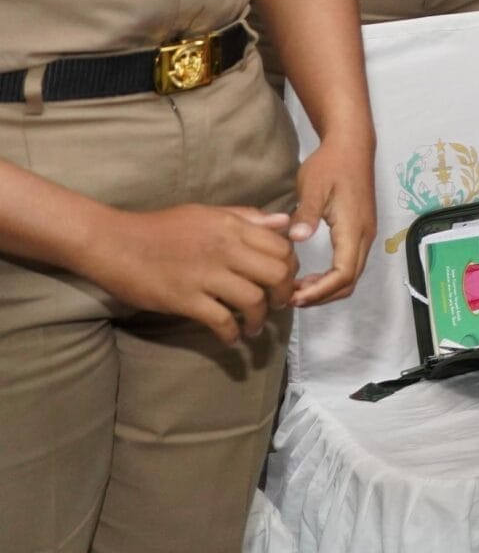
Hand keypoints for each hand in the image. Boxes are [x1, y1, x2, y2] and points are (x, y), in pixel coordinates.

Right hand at [76, 204, 296, 343]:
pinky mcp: (184, 299)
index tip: (283, 280)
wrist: (114, 242)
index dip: (290, 267)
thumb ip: (247, 218)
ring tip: (254, 327)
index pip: (281, 247)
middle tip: (276, 305)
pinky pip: (221, 321)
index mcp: (232, 226)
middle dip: (283, 294)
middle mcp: (225, 249)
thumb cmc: (160, 228)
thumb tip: (284, 223)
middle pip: (276, 273)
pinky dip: (232, 334)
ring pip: (253, 300)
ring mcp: (205, 275)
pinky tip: (231, 339)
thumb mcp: (207, 214)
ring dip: (259, 319)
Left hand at [286, 130, 374, 306]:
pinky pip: (350, 264)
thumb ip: (306, 214)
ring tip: (296, 290)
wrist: (351, 145)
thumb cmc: (331, 164)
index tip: (293, 296)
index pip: (343, 273)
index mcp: (353, 228)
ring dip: (326, 288)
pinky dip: (331, 278)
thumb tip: (296, 239)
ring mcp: (364, 234)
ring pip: (351, 275)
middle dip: (322, 296)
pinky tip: (310, 275)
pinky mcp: (360, 231)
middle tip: (289, 298)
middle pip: (350, 281)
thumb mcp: (313, 186)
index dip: (320, 291)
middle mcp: (364, 236)